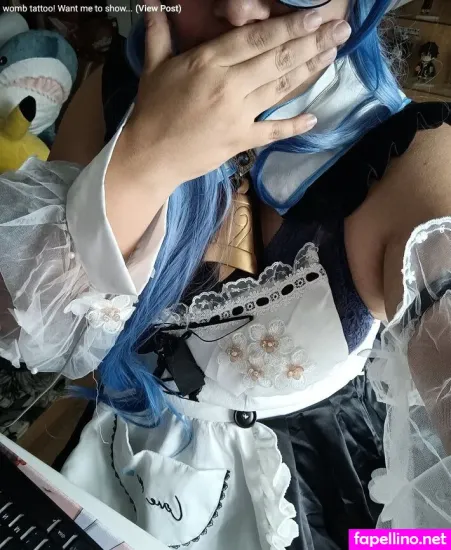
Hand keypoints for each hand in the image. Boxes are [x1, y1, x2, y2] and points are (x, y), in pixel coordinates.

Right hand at [123, 0, 350, 186]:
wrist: (150, 155)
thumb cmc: (152, 110)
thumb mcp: (154, 67)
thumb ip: (159, 31)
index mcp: (208, 62)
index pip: (256, 38)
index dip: (289, 25)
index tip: (315, 15)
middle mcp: (228, 85)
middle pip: (277, 59)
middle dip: (312, 42)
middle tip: (340, 29)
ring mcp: (237, 114)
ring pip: (280, 88)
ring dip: (310, 71)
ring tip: (333, 55)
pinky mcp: (240, 140)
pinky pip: (272, 131)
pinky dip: (293, 125)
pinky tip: (314, 118)